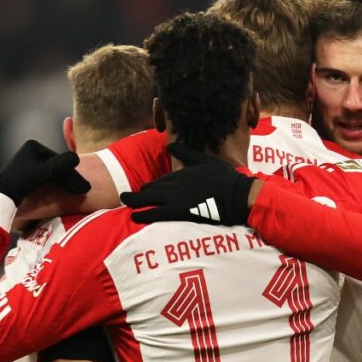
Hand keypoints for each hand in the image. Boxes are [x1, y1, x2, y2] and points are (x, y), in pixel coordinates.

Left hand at [0, 140, 89, 205]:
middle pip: (57, 166)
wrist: (3, 195)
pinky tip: (67, 191)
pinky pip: (47, 176)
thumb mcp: (44, 172)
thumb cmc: (22, 182)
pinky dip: (57, 183)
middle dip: (70, 179)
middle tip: (84, 190)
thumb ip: (61, 165)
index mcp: (34, 146)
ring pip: (54, 172)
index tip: (84, 187)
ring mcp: (29, 160)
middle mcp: (31, 150)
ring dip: (66, 182)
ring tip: (78, 192)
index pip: (59, 160)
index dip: (72, 174)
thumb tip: (76, 158)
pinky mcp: (28, 171)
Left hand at [121, 143, 253, 225]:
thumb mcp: (205, 160)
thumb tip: (170, 144)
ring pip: (150, 199)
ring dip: (136, 201)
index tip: (145, 189)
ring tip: (125, 202)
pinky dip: (144, 214)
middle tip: (128, 197)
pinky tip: (134, 217)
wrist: (236, 195)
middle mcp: (175, 184)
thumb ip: (186, 153)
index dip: (151, 185)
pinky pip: (157, 213)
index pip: (161, 180)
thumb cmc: (225, 178)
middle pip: (152, 189)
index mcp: (181, 173)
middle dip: (139, 193)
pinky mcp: (180, 211)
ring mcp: (176, 198)